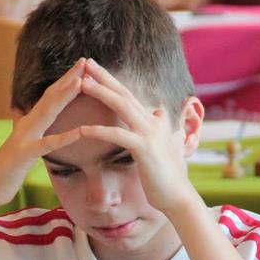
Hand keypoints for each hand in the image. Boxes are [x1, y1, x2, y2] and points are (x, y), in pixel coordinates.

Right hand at [0, 60, 86, 208]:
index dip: (65, 81)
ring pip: (48, 113)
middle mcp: (26, 125)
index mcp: (28, 123)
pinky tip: (79, 131)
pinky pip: (46, 145)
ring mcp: (24, 138)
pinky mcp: (24, 155)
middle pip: (50, 97)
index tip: (81, 67)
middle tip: (86, 61)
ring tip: (82, 82)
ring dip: (65, 97)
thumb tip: (22, 113)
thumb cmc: (5, 170)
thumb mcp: (18, 144)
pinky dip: (63, 138)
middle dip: (68, 79)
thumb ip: (22, 127)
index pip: (49, 97)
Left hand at [77, 59, 197, 213]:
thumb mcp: (162, 144)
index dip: (112, 82)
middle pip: (124, 93)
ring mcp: (150, 133)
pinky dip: (99, 131)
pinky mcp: (144, 149)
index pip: (129, 96)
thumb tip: (159, 112)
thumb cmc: (165, 175)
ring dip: (101, 92)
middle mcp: (153, 121)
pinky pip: (118, 135)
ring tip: (81, 83)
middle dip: (104, 77)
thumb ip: (159, 126)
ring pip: (122, 106)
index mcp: (153, 120)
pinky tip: (82, 129)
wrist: (178, 196)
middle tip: (85, 63)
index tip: (94, 70)